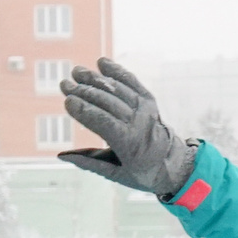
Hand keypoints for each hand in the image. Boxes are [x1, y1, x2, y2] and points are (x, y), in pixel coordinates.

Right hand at [58, 58, 196, 198]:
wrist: (176, 164)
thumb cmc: (144, 173)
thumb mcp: (116, 175)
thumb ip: (90, 163)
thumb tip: (62, 156)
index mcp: (130, 144)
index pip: (103, 122)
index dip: (84, 111)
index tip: (67, 101)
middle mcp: (139, 122)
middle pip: (107, 102)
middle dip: (84, 92)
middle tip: (64, 85)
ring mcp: (146, 109)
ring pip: (117, 89)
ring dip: (95, 79)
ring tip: (76, 72)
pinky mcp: (150, 100)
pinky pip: (132, 82)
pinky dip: (117, 72)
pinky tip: (102, 63)